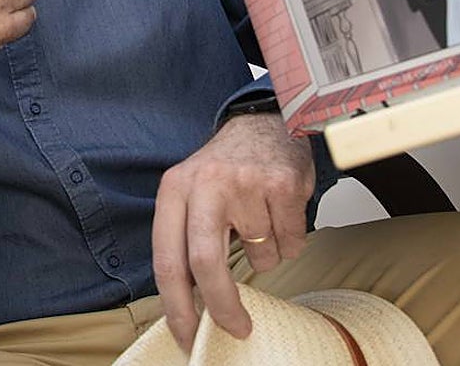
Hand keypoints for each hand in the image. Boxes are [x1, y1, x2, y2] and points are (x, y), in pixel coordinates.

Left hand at [152, 113, 313, 351]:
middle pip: (206, 263)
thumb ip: (184, 242)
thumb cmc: (225, 168)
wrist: (265, 123)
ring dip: (264, 255)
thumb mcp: (190, 194)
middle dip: (222, 306)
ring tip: (260, 221)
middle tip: (236, 328)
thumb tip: (189, 308)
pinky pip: (291, 242)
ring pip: (259, 257)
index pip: (168, 260)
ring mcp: (247, 183)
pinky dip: (289, 241)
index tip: (188, 336)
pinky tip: (280, 213)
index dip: (176, 307)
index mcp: (175, 190)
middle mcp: (207, 184)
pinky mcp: (284, 184)